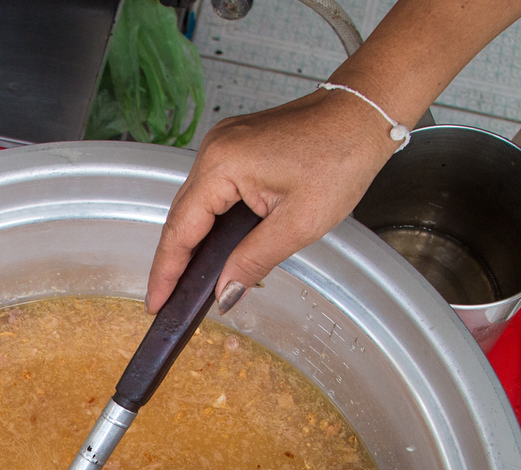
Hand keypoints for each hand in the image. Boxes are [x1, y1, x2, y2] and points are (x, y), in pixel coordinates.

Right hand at [145, 89, 399, 312]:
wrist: (364, 114)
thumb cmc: (341, 156)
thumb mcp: (298, 223)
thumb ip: (253, 261)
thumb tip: (224, 293)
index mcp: (222, 165)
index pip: (181, 229)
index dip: (167, 271)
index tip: (157, 304)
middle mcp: (214, 150)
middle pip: (180, 217)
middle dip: (173, 262)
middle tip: (165, 302)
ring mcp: (222, 145)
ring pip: (195, 205)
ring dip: (190, 243)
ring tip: (183, 283)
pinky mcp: (235, 147)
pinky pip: (211, 191)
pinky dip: (207, 223)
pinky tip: (209, 248)